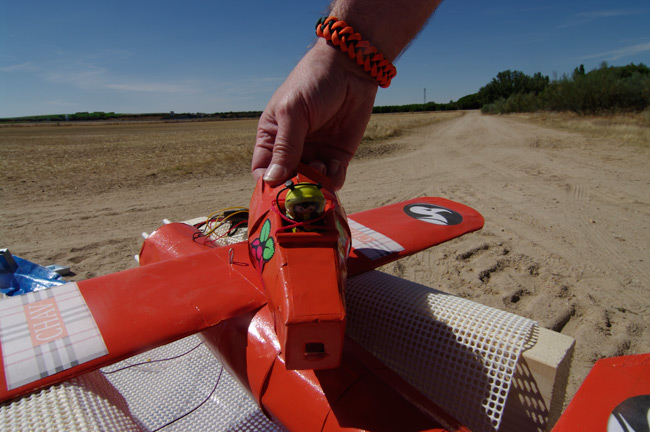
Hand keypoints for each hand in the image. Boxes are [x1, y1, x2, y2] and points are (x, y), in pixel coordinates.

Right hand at [251, 39, 377, 189]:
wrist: (350, 68)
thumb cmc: (312, 82)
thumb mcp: (293, 112)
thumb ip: (285, 147)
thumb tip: (271, 180)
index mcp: (272, 138)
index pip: (263, 171)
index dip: (266, 186)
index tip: (274, 195)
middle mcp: (292, 150)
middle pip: (288, 183)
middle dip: (294, 190)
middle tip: (302, 193)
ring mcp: (316, 154)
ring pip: (312, 185)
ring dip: (315, 186)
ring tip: (321, 168)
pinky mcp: (338, 157)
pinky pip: (333, 179)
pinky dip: (333, 181)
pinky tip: (334, 167)